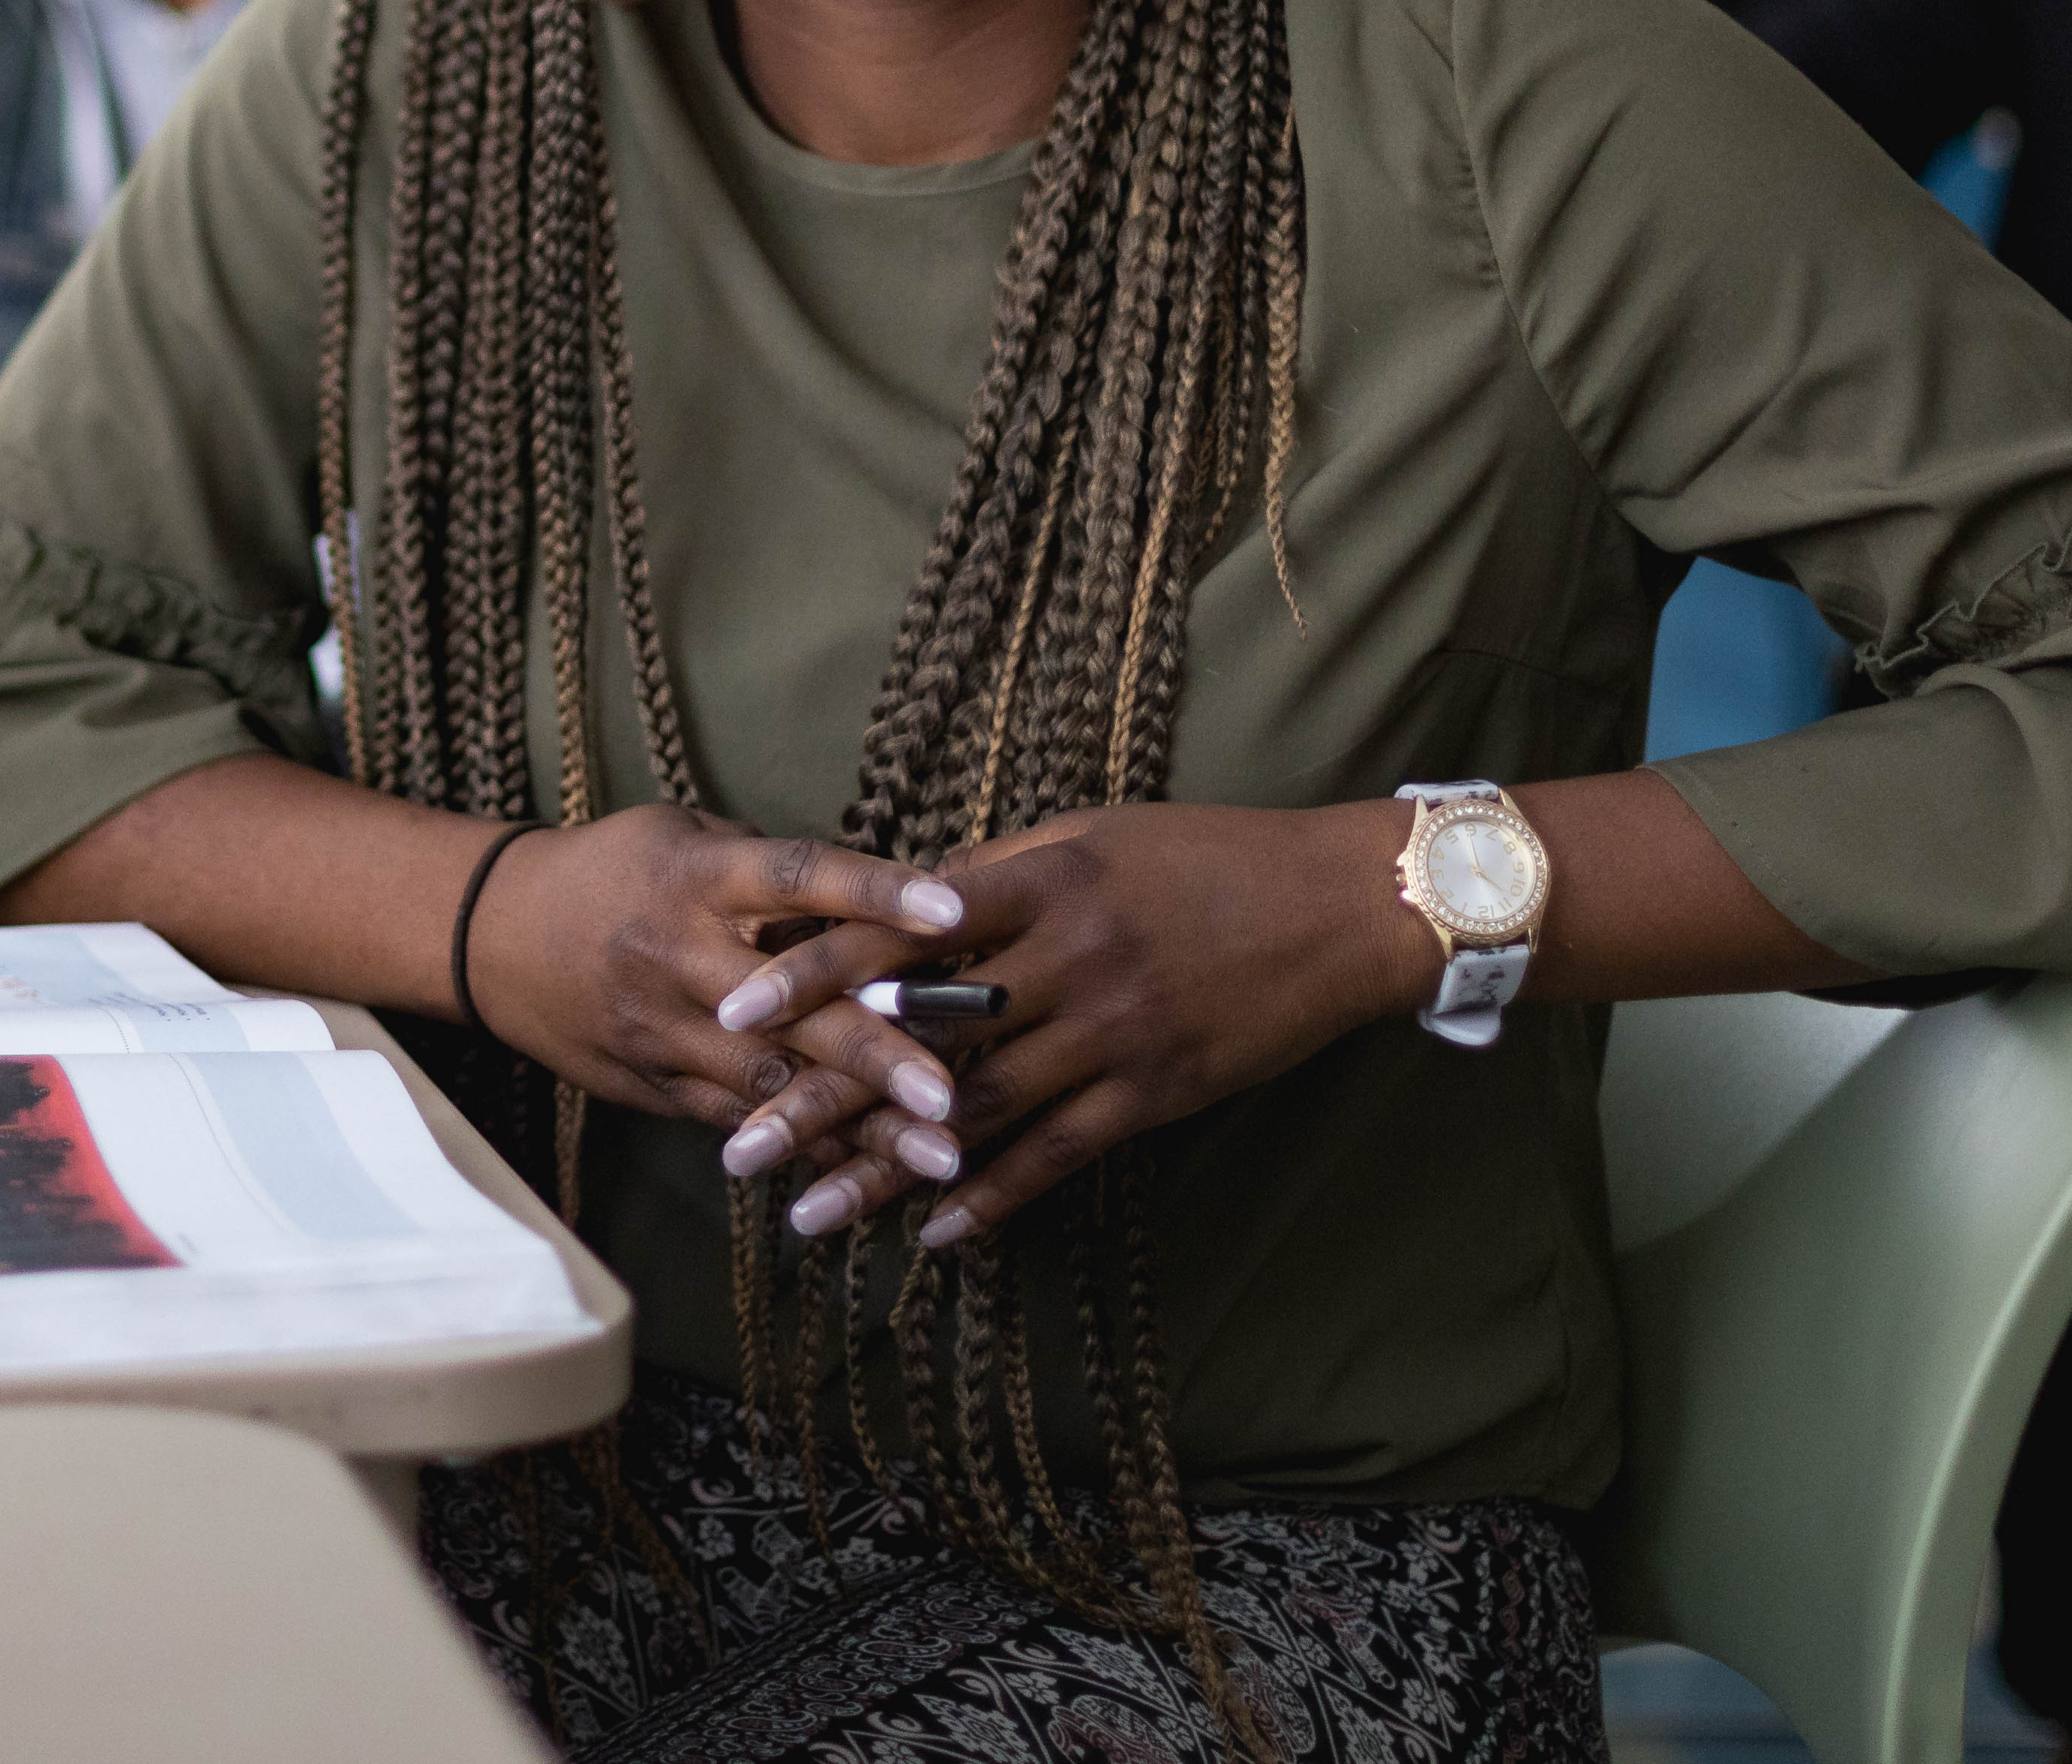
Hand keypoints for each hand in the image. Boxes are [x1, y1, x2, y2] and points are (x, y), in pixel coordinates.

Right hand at [459, 805, 978, 1184]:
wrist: (494, 935)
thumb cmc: (610, 870)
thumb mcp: (682, 838)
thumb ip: (769, 871)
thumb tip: (870, 902)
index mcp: (696, 879)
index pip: (795, 878)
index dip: (873, 892)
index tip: (952, 915)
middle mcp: (682, 957)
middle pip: (791, 1007)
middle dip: (876, 1053)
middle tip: (953, 1093)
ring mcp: (667, 1032)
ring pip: (773, 1085)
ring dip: (862, 1125)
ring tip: (943, 1156)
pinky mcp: (659, 1087)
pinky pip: (743, 1123)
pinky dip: (811, 1149)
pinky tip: (877, 1180)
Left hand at [709, 799, 1423, 1244]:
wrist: (1339, 906)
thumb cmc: (1205, 854)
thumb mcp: (1090, 835)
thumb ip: (996, 870)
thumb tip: (904, 899)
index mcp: (1036, 881)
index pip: (895, 931)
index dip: (810, 973)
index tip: (732, 1007)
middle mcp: (1063, 959)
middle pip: (915, 1038)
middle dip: (820, 1094)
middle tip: (736, 1147)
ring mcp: (1109, 1032)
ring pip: (974, 1113)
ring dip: (883, 1169)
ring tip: (805, 1213)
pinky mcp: (1154, 1093)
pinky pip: (1057, 1156)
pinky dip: (991, 1199)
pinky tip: (932, 1236)